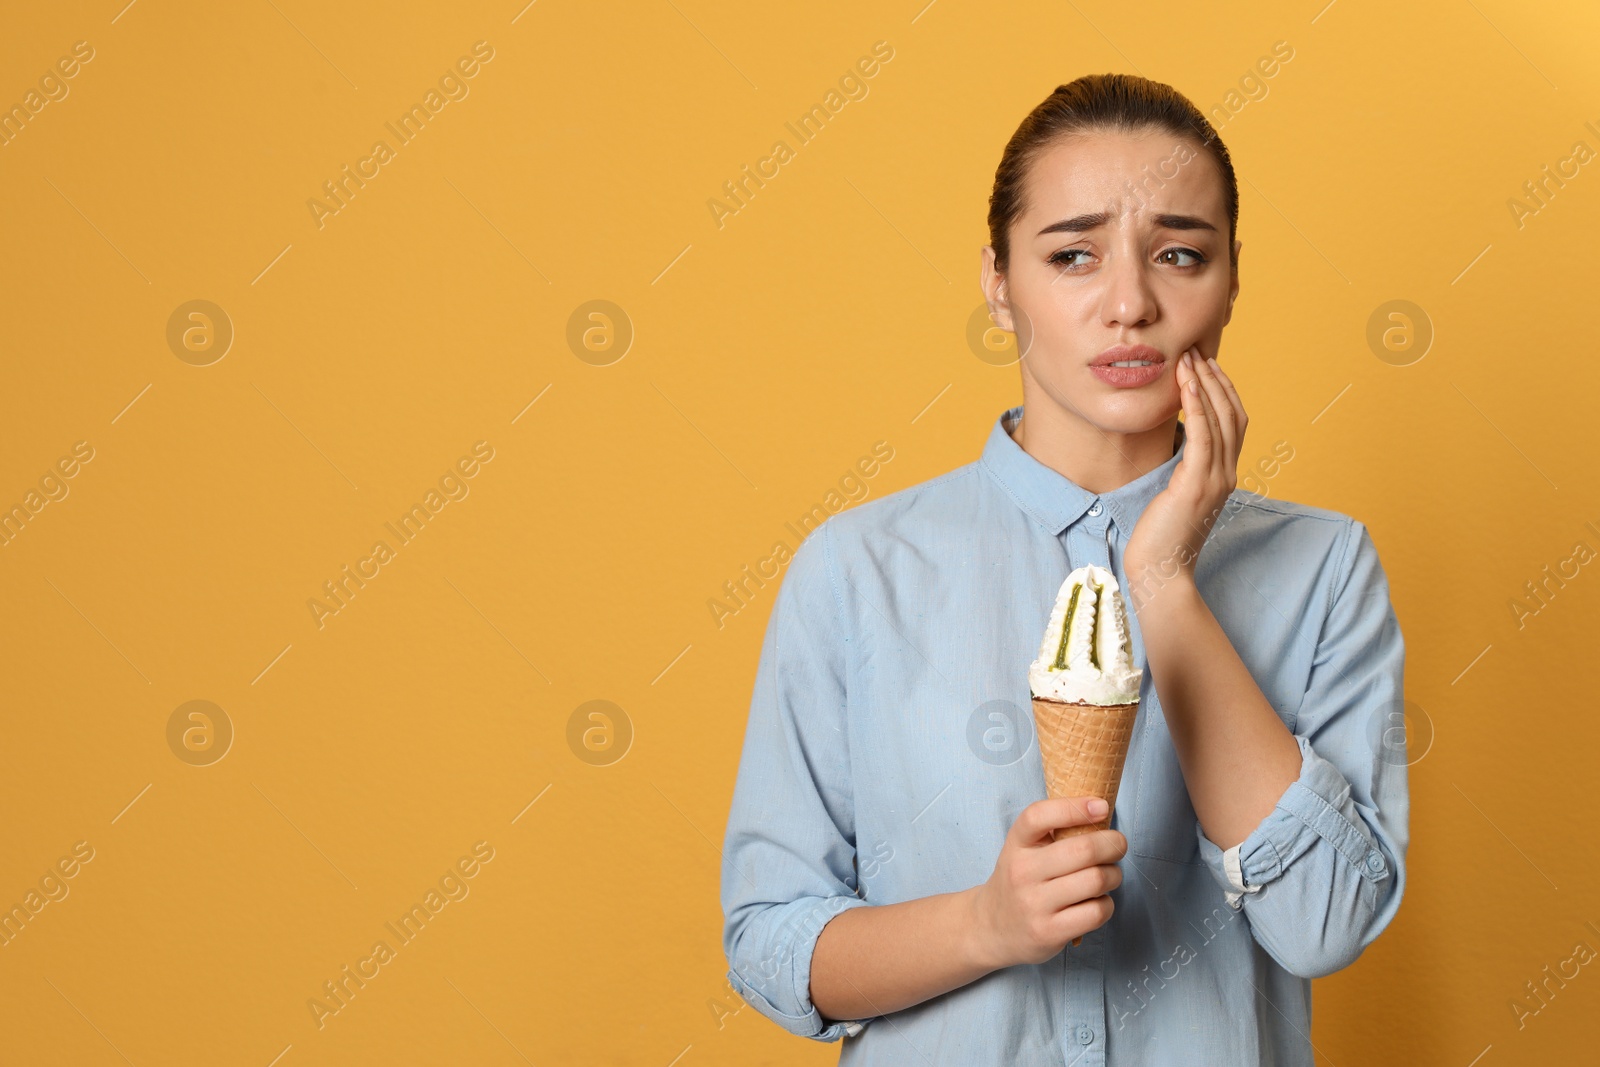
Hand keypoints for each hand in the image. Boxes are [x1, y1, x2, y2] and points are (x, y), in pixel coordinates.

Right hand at [966, 796, 1127, 968]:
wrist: (992, 927)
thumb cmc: (1020, 881)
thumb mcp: (1023, 850)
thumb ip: (1053, 832)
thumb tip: (1101, 814)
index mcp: (1016, 844)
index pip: (1038, 816)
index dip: (1074, 807)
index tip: (1101, 806)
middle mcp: (1022, 872)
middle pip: (1083, 850)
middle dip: (1113, 844)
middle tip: (1118, 845)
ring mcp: (1035, 904)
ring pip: (1096, 880)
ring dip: (1114, 875)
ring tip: (1110, 875)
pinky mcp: (1050, 932)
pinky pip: (1096, 912)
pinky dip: (1107, 904)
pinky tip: (1098, 901)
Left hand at [1123, 346, 1248, 607]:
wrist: (1161, 574)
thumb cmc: (1160, 540)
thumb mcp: (1176, 498)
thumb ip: (1183, 473)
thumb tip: (1176, 452)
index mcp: (1223, 477)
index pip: (1233, 424)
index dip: (1224, 392)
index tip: (1206, 366)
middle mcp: (1226, 475)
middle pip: (1234, 414)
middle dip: (1217, 379)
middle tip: (1197, 351)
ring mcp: (1215, 480)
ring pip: (1222, 419)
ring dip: (1206, 384)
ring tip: (1189, 358)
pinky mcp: (1196, 485)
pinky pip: (1203, 435)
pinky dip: (1198, 405)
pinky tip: (1186, 384)